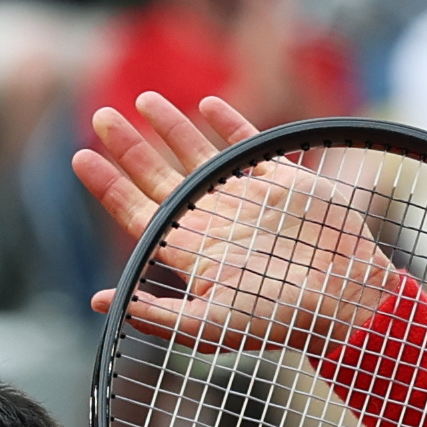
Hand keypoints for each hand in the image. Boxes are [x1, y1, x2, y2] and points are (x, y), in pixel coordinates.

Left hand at [70, 93, 392, 350]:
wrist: (346, 300)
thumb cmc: (277, 321)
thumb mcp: (209, 327)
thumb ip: (157, 315)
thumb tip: (101, 302)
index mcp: (189, 250)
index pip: (136, 211)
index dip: (108, 185)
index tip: (81, 156)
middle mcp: (211, 220)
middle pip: (157, 176)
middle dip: (128, 147)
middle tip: (101, 116)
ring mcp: (244, 198)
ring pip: (196, 153)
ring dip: (170, 126)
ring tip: (143, 99)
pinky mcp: (279, 181)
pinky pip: (246, 144)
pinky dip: (226, 122)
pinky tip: (206, 103)